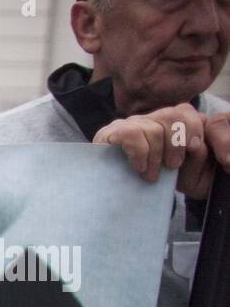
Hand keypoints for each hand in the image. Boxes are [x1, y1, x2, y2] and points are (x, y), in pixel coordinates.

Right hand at [94, 106, 229, 199]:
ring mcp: (126, 124)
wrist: (109, 196)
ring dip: (156, 156)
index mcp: (161, 123)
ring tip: (151, 176)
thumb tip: (196, 142)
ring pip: (154, 129)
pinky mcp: (109, 133)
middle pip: (172, 115)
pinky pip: (132, 134)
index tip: (194, 148)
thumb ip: (186, 151)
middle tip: (173, 166)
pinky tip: (139, 168)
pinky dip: (140, 154)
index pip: (183, 110)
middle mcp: (145, 119)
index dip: (193, 126)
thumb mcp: (171, 166)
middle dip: (178, 143)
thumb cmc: (143, 182)